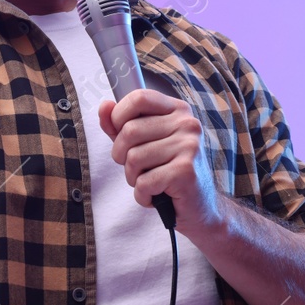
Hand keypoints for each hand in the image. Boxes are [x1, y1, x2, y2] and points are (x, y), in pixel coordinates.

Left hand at [98, 89, 223, 239]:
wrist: (200, 207)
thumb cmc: (169, 173)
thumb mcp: (143, 144)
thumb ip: (121, 125)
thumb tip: (104, 107)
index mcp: (178, 110)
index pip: (139, 97)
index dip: (119, 116)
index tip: (120, 135)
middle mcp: (187, 124)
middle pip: (129, 130)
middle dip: (122, 156)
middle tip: (138, 169)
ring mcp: (189, 146)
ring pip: (133, 158)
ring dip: (134, 178)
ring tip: (151, 183)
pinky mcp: (186, 172)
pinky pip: (143, 182)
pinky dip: (143, 195)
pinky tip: (157, 196)